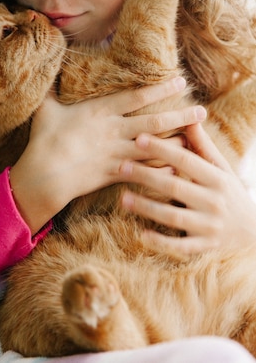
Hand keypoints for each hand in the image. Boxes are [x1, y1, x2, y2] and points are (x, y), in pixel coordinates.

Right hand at [9, 76, 205, 234]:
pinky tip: (176, 166)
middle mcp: (114, 131)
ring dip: (176, 142)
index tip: (179, 81)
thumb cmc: (44, 139)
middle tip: (201, 110)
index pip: (137, 97)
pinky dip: (161, 168)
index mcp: (101, 111)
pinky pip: (145, 171)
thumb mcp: (46, 108)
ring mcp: (117, 153)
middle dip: (179, 115)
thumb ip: (52, 89)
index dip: (160, 88)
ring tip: (195, 138)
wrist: (44, 174)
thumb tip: (47, 67)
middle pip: (154, 121)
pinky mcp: (116, 173)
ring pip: (155, 146)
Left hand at [119, 122, 255, 255]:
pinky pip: (180, 246)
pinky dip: (161, 242)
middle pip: (175, 187)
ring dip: (146, 208)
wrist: (254, 232)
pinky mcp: (204, 247)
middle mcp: (214, 202)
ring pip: (173, 218)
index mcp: (217, 179)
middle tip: (121, 166)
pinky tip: (141, 233)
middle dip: (146, 176)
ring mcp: (209, 227)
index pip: (186, 161)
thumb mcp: (221, 168)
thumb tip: (190, 116)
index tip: (138, 138)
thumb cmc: (228, 192)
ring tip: (123, 198)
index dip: (162, 148)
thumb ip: (202, 145)